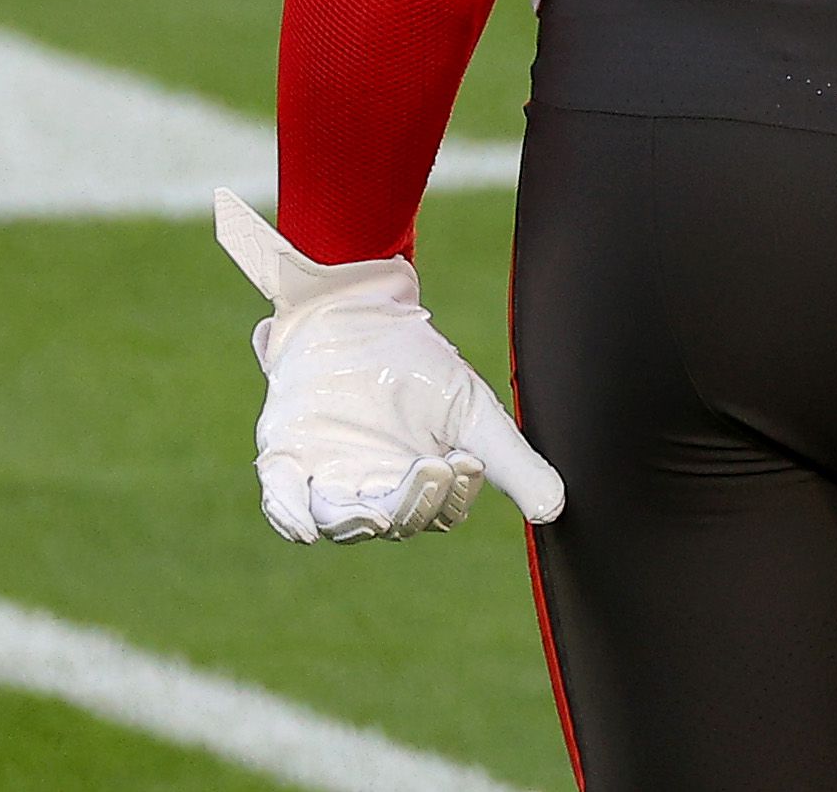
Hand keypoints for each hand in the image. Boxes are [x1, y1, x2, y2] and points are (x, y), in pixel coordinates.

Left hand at [211, 189, 562, 543]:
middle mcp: (372, 489)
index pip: (437, 511)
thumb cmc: (416, 362)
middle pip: (392, 521)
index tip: (465, 461)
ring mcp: (325, 476)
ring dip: (356, 522)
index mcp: (419, 482)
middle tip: (433, 469)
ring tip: (376, 512)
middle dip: (414, 503)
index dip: (450, 495)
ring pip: (338, 522)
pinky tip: (305, 526)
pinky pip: (282, 499)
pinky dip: (290, 515)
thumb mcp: (470, 410)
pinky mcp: (285, 457)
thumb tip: (554, 510)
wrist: (356, 311)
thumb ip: (511, 461)